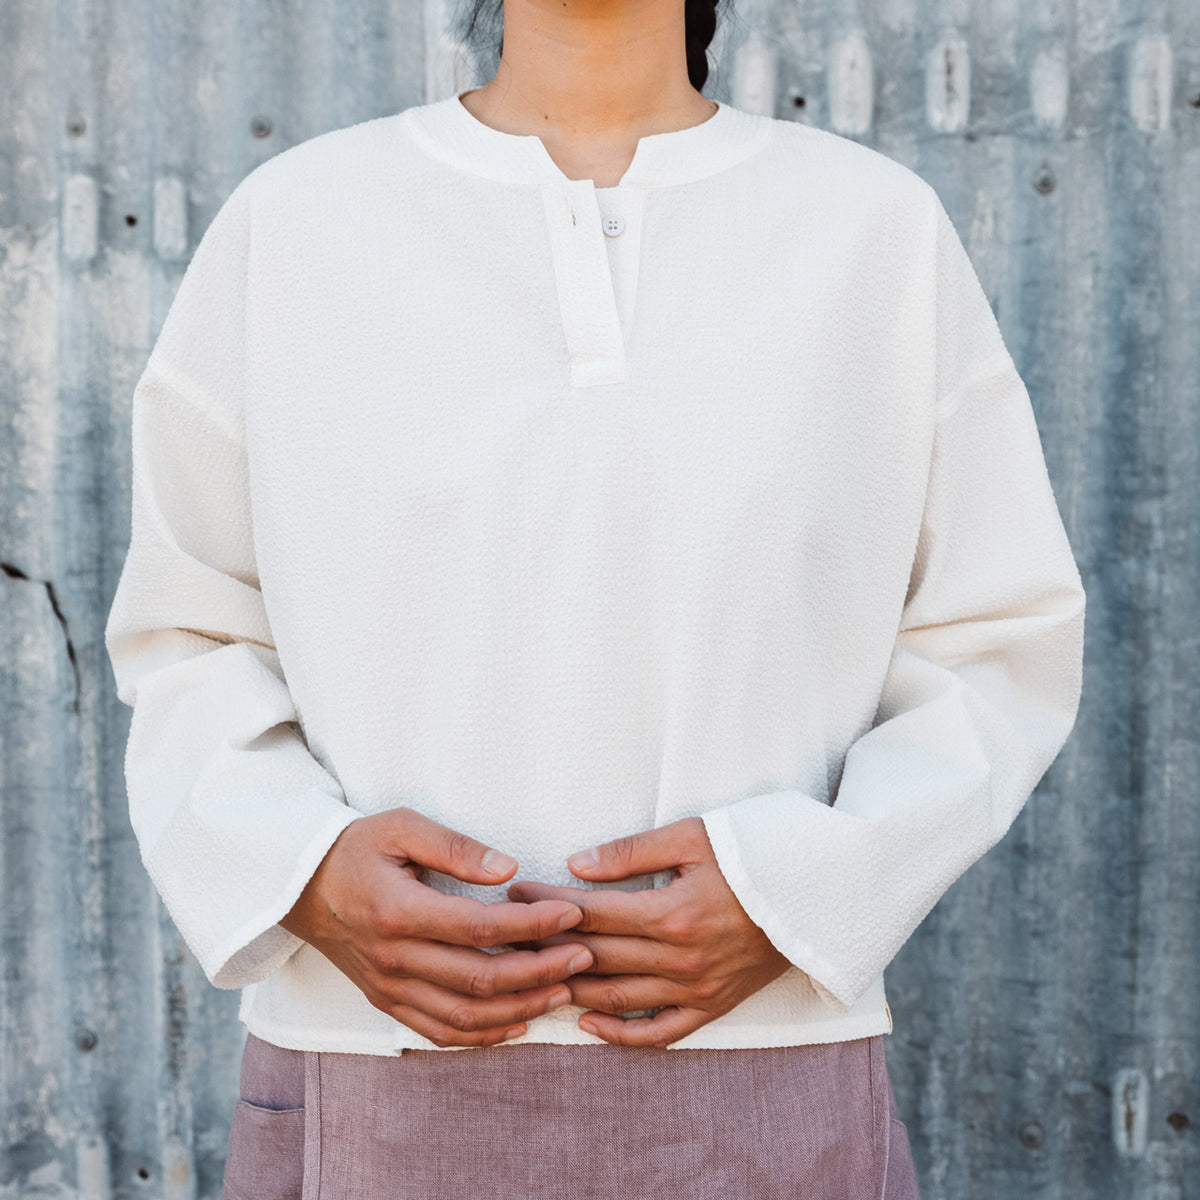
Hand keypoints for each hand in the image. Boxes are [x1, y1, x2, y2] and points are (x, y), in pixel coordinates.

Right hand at [279, 807, 593, 1046]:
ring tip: (563, 989)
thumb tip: (509, 868)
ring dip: (520, 1007)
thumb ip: (455, 846)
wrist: (299, 885)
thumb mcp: (401, 826)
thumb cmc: (355, 847)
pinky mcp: (387, 1001)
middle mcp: (393, 957)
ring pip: (464, 1015)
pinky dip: (483, 1034)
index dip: (532, 924)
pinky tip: (519, 1021)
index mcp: (398, 911)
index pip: (479, 927)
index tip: (572, 914)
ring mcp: (389, 986)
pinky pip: (439, 1032)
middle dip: (540, 970)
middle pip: (478, 978)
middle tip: (584, 954)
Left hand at [507, 817, 790, 1047]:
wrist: (818, 890)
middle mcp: (682, 958)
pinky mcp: (713, 1005)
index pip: (590, 913)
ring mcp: (697, 988)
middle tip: (506, 934)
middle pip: (594, 956)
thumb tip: (575, 864)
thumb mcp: (693, 837)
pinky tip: (586, 1021)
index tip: (514, 894)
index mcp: (673, 913)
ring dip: (568, 986)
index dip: (546, 904)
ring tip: (528, 974)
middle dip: (544, 944)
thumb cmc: (754, 853)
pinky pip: (659, 1032)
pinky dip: (619, 1033)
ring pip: (616, 997)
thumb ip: (631, 854)